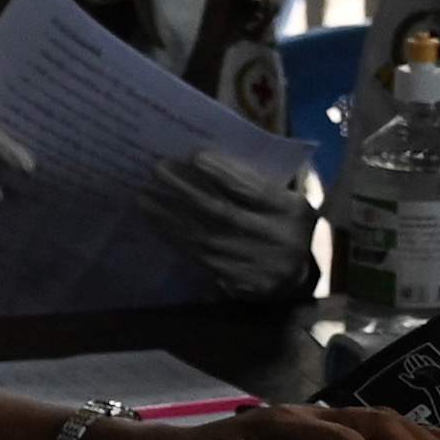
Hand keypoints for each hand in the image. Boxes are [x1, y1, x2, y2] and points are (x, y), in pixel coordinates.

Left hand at [145, 143, 318, 295]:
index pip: (253, 190)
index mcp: (292, 212)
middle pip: (222, 212)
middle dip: (186, 190)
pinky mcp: (237, 284)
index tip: (194, 155)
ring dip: (169, 215)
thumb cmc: (284, 227)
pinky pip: (199, 257)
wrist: (295, 280)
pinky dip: (175, 238)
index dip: (223, 173)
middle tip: (157, 169)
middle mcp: (275, 239)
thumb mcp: (287, 201)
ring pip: (204, 237)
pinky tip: (155, 222)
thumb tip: (206, 159)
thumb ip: (259, 182)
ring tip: (144, 196)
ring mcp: (255, 265)